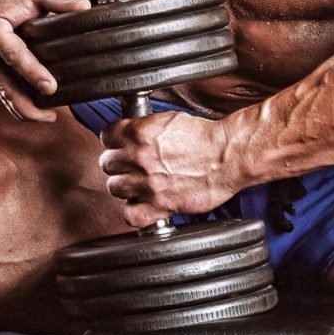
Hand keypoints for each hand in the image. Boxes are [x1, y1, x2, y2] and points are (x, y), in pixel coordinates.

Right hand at [0, 0, 90, 122]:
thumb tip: (84, 7)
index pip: (12, 53)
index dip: (32, 72)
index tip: (51, 87)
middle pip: (2, 83)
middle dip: (26, 104)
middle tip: (51, 116)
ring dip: (21, 106)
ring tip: (47, 116)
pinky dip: (14, 99)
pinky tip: (34, 105)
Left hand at [99, 112, 237, 227]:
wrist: (227, 156)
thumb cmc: (204, 137)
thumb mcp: (169, 119)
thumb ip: (144, 126)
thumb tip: (129, 131)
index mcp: (141, 132)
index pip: (107, 136)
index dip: (112, 140)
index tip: (117, 144)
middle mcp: (140, 157)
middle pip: (107, 163)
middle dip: (116, 162)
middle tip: (127, 164)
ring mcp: (148, 183)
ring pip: (113, 187)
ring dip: (123, 185)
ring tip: (135, 183)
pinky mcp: (160, 205)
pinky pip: (129, 214)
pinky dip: (132, 210)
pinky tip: (140, 203)